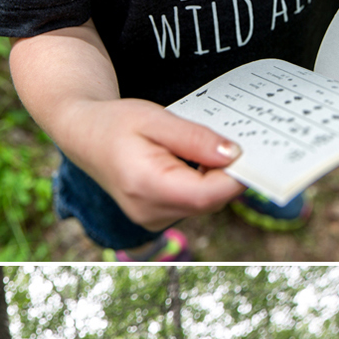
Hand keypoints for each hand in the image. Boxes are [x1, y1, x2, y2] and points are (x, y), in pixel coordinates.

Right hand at [72, 101, 243, 223]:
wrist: (83, 136)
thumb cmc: (114, 123)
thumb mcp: (155, 118)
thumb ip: (194, 138)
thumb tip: (234, 154)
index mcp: (146, 186)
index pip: (207, 195)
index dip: (236, 177)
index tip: (255, 154)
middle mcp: (149, 212)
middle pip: (209, 200)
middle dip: (227, 174)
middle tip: (238, 142)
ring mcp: (152, 220)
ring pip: (204, 203)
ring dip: (213, 178)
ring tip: (203, 147)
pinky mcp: (157, 217)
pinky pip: (192, 203)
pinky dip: (200, 183)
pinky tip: (191, 161)